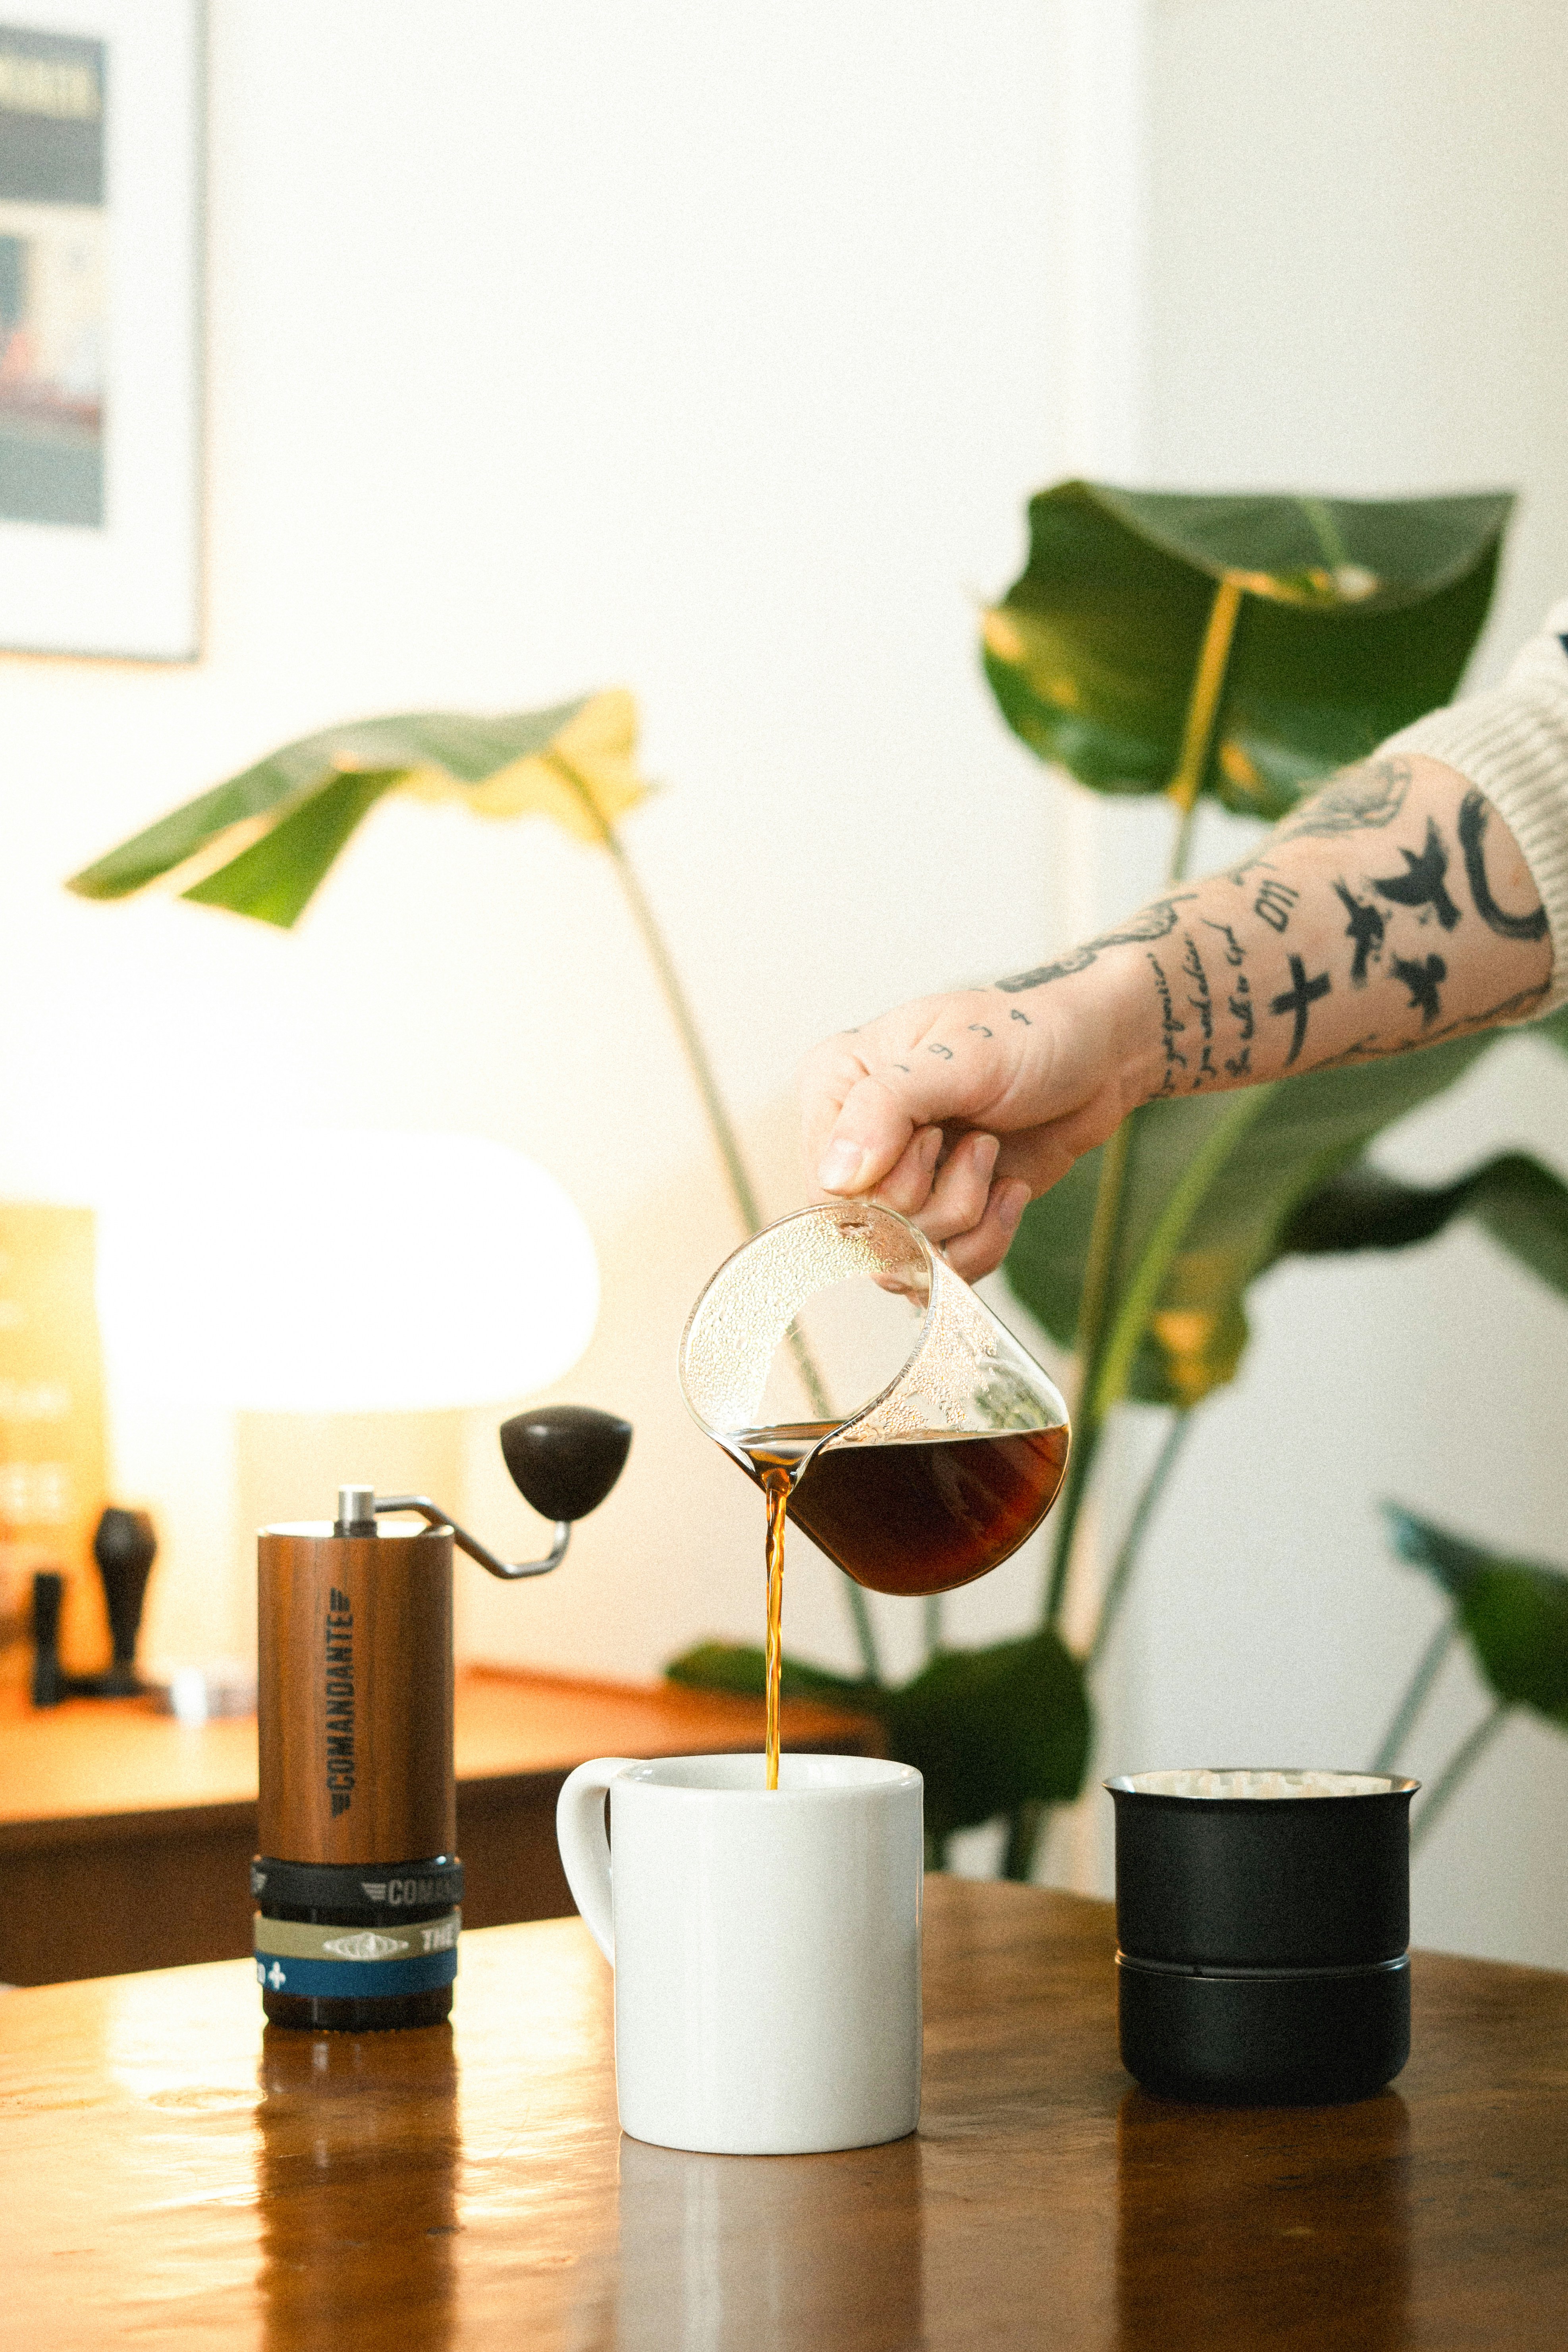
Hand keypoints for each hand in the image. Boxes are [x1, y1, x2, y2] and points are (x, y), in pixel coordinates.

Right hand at [796, 979, 1139, 1279]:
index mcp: (837, 1084)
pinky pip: (942, 1269)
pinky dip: (986, 1241)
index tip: (938, 1135)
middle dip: (936, 1200)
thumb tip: (837, 1177)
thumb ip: (887, 1107)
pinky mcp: (939, 1215)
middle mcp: (855, 1139)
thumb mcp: (960, 1056)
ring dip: (965, 1217)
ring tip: (994, 1157)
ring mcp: (897, 1181)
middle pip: (866, 1230)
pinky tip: (1010, 1190)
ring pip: (904, 1256)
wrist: (1097, 1061)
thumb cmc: (1028, 1035)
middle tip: (980, 1142)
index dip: (887, 1182)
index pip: (826, 1182)